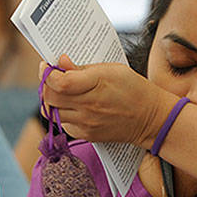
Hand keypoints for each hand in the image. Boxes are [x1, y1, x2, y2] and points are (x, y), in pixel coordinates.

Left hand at [40, 55, 173, 148]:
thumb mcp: (112, 69)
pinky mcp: (88, 135)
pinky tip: (71, 105)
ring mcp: (87, 123)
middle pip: (50, 98)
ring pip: (52, 113)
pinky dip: (62, 113)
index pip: (59, 82)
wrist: (151, 119)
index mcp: (97, 85)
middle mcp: (90, 107)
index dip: (47, 72)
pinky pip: (64, 124)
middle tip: (50, 77)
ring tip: (59, 92)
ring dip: (51, 101)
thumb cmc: (133, 89)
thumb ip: (82, 68)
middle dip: (45, 85)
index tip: (46, 65)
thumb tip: (60, 62)